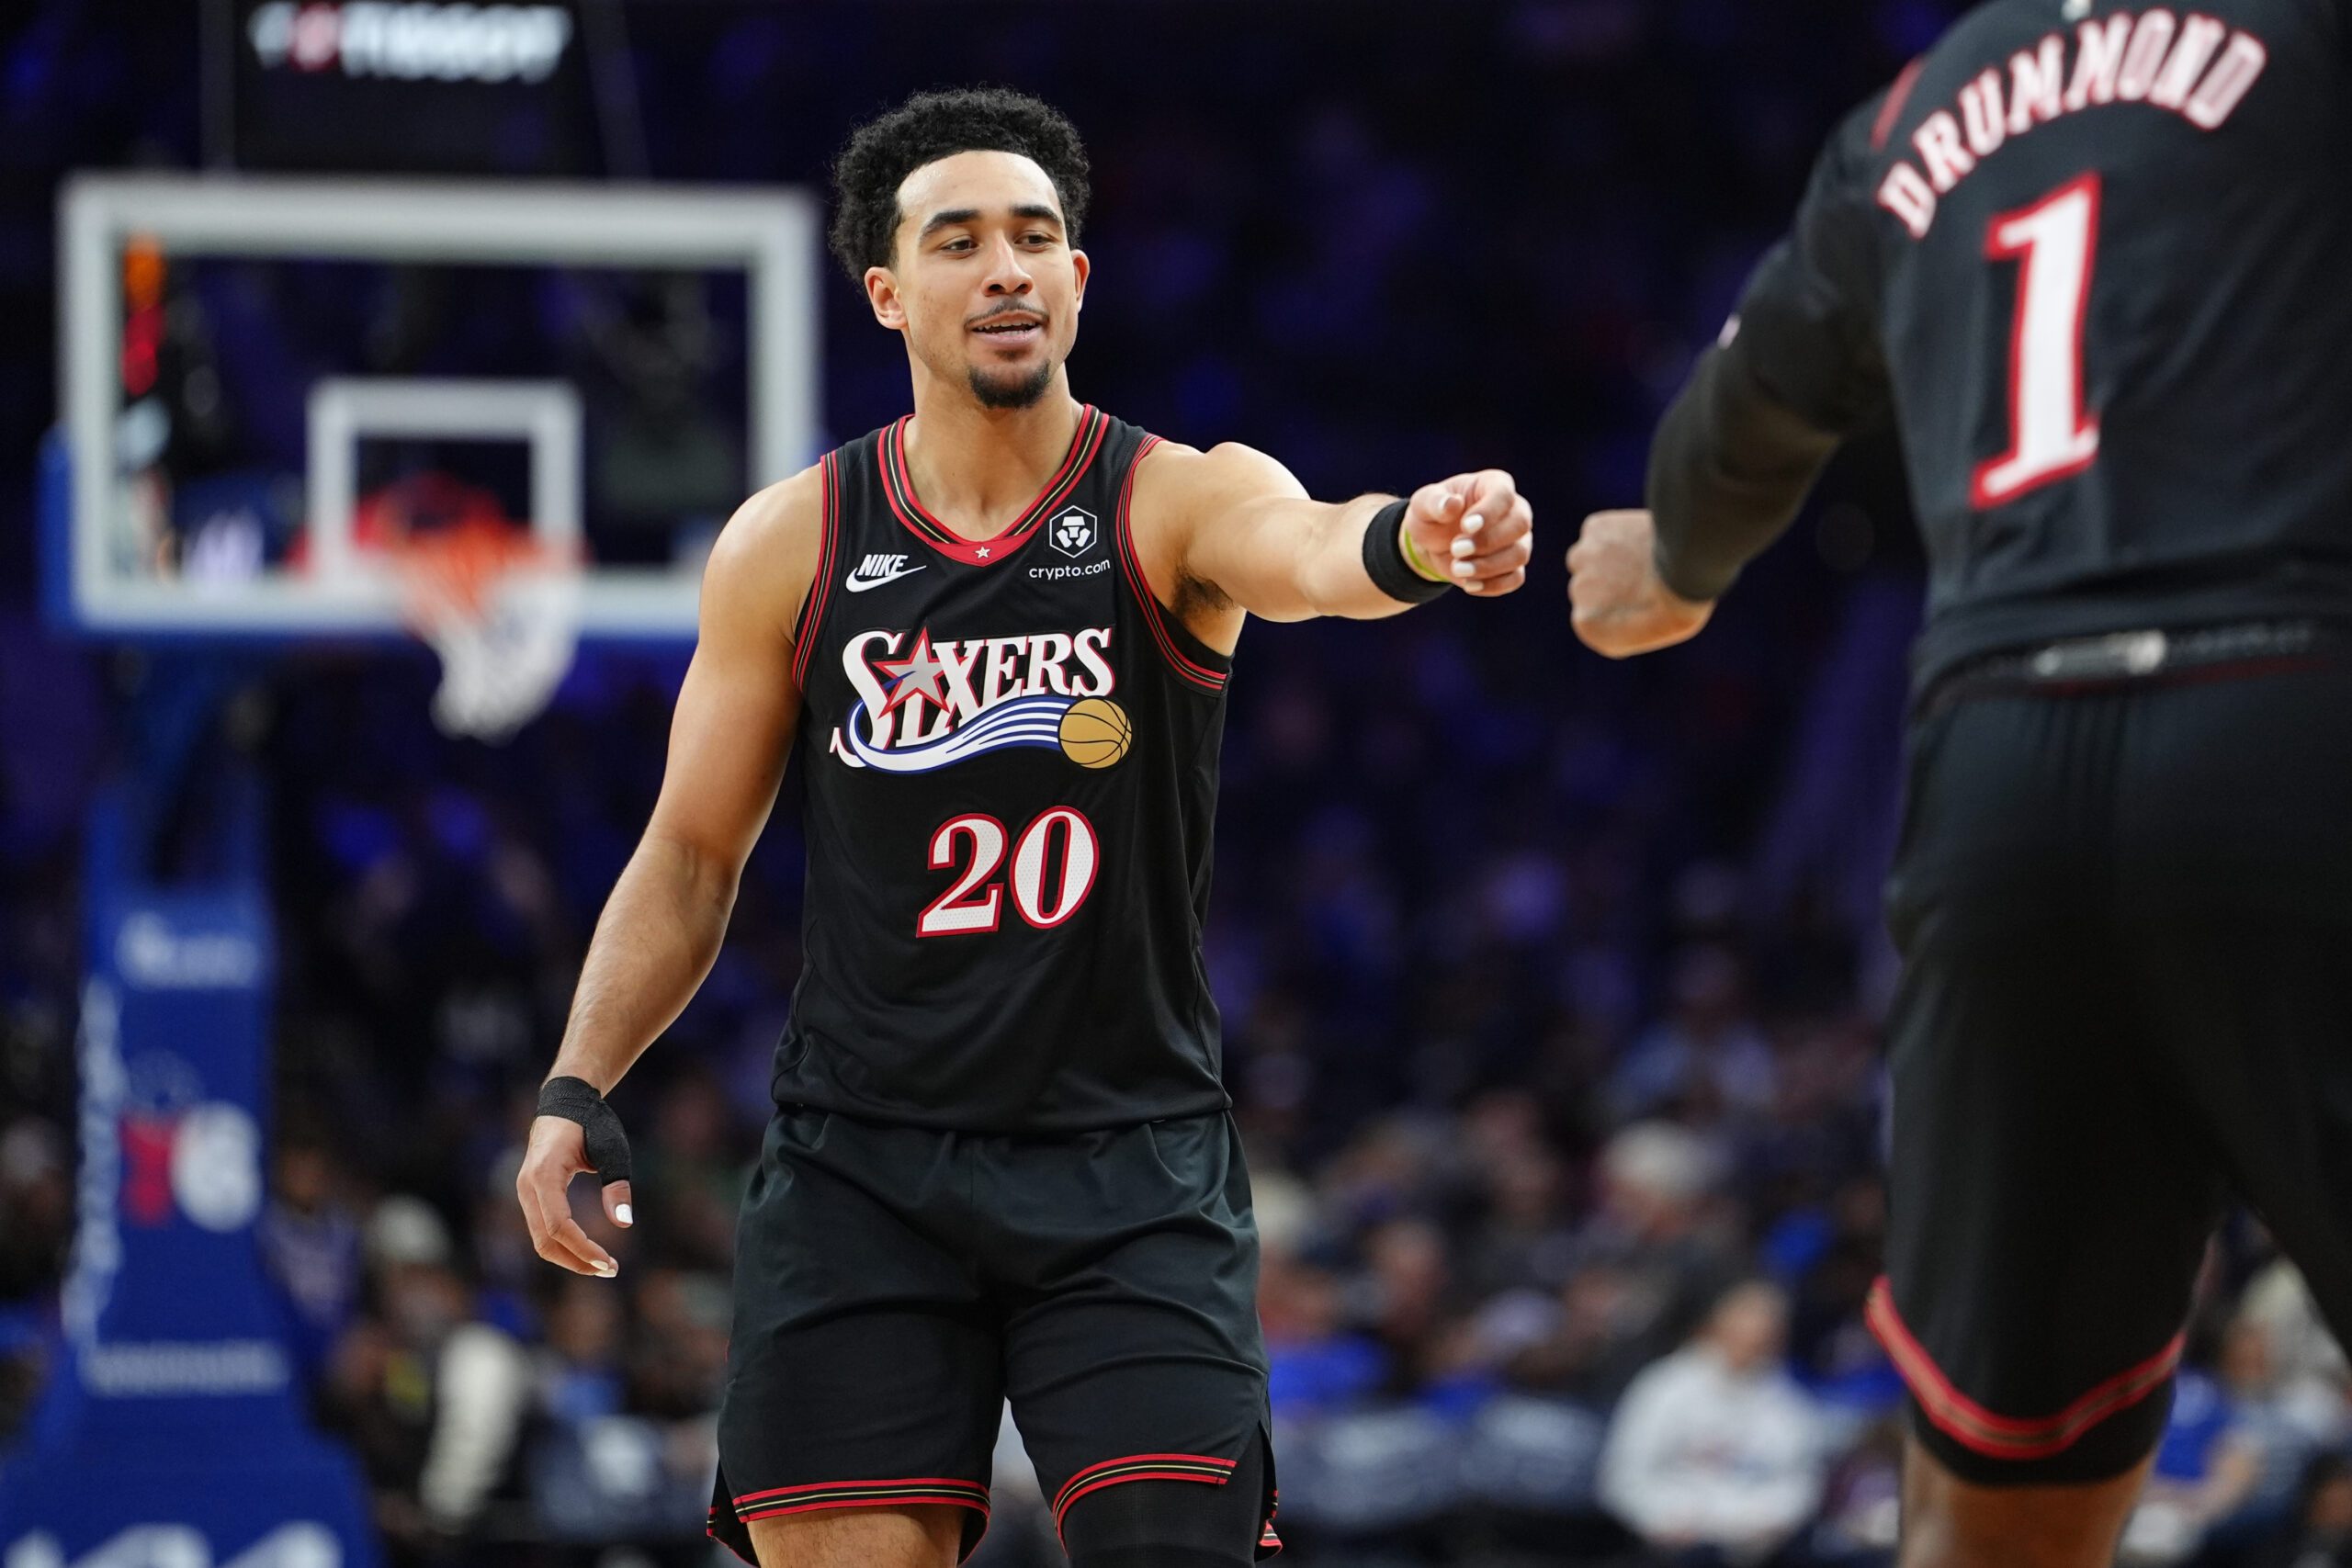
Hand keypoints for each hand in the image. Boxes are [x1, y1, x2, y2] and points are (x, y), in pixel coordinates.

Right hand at [515, 1112, 632, 1277]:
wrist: (564, 1102)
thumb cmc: (591, 1123)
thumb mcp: (612, 1148)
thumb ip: (616, 1184)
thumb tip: (624, 1223)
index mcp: (545, 1173)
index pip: (558, 1225)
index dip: (582, 1248)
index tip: (608, 1262)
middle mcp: (527, 1187)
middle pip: (545, 1241)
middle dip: (577, 1261)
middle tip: (611, 1270)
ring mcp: (525, 1193)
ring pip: (541, 1240)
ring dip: (570, 1257)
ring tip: (603, 1265)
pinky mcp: (530, 1196)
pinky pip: (543, 1229)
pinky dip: (564, 1245)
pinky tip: (588, 1251)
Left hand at [1404, 470, 1533, 596]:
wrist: (1434, 543)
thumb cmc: (1433, 515)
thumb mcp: (1424, 504)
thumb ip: (1434, 502)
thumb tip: (1451, 504)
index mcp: (1495, 485)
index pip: (1504, 495)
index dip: (1488, 512)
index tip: (1466, 526)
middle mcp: (1515, 510)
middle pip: (1519, 525)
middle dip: (1488, 541)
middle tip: (1455, 549)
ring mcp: (1518, 539)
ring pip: (1519, 554)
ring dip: (1488, 566)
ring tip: (1457, 569)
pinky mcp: (1513, 565)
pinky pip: (1515, 578)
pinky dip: (1493, 585)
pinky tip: (1469, 584)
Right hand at [1566, 509, 1713, 656]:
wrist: (1687, 572)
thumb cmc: (1679, 608)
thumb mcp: (1643, 630)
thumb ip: (1617, 619)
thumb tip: (1614, 601)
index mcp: (1587, 626)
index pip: (1596, 612)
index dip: (1622, 603)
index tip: (1645, 599)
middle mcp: (1577, 592)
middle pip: (1590, 582)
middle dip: (1612, 578)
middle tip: (1648, 575)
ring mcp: (1583, 558)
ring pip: (1590, 555)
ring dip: (1608, 554)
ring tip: (1643, 556)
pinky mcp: (1593, 529)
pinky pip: (1601, 530)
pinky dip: (1617, 531)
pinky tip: (1642, 538)